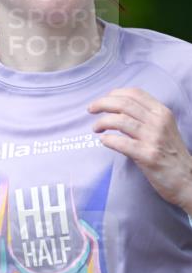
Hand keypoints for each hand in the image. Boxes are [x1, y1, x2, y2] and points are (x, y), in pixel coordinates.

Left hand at [88, 87, 191, 212]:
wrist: (187, 179)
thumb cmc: (171, 155)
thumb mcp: (164, 129)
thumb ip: (146, 118)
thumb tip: (120, 111)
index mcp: (162, 112)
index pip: (135, 94)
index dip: (115, 94)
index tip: (103, 100)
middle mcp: (158, 122)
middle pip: (124, 104)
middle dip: (103, 104)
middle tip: (91, 110)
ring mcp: (153, 138)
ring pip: (121, 121)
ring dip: (102, 122)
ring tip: (96, 128)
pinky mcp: (147, 156)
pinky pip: (122, 143)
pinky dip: (109, 140)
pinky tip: (104, 141)